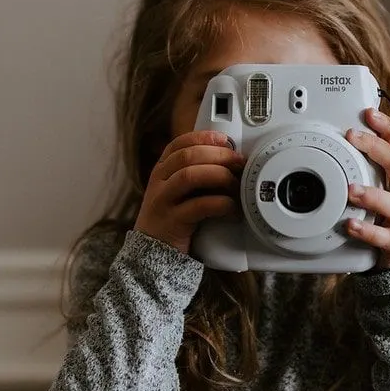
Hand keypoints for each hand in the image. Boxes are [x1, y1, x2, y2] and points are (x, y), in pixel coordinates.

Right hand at [134, 131, 244, 253]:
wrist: (151, 252)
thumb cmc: (172, 218)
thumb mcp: (177, 191)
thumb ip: (194, 174)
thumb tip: (229, 160)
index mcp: (161, 170)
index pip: (179, 144)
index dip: (203, 137)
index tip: (225, 140)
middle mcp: (159, 181)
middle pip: (187, 156)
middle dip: (218, 155)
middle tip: (238, 163)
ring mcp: (163, 201)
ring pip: (190, 176)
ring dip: (219, 175)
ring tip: (235, 185)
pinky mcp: (172, 222)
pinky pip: (199, 206)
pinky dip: (220, 204)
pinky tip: (231, 208)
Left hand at [344, 109, 389, 268]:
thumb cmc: (384, 213)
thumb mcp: (377, 185)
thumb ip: (364, 165)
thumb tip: (342, 136)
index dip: (386, 128)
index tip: (369, 113)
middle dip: (376, 148)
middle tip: (352, 137)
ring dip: (372, 195)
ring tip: (350, 190)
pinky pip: (387, 237)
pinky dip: (369, 231)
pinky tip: (351, 225)